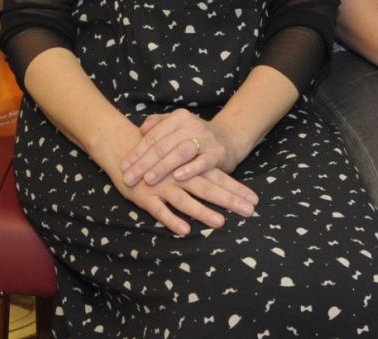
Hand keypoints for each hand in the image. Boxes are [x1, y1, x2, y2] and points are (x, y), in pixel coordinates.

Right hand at [95, 120, 256, 236]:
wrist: (121, 148)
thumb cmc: (154, 157)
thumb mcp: (177, 159)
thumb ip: (197, 167)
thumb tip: (223, 177)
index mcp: (189, 167)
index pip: (217, 177)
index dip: (236, 188)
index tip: (255, 201)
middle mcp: (178, 176)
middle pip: (208, 188)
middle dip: (230, 200)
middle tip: (250, 212)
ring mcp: (162, 186)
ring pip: (186, 200)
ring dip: (203, 212)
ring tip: (221, 223)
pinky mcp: (145, 196)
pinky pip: (160, 210)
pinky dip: (172, 219)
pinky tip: (185, 230)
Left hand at [122, 108, 246, 186]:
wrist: (229, 138)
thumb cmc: (196, 136)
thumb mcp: (177, 126)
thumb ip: (158, 124)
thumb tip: (141, 129)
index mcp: (178, 118)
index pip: (152, 136)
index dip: (136, 152)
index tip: (123, 167)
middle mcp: (191, 125)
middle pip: (163, 145)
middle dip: (144, 163)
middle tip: (129, 178)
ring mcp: (205, 139)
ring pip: (180, 152)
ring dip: (163, 166)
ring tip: (148, 179)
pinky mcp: (217, 153)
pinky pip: (202, 162)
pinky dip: (190, 169)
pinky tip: (177, 177)